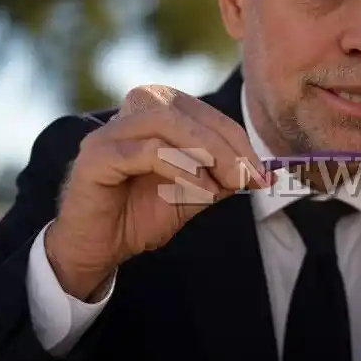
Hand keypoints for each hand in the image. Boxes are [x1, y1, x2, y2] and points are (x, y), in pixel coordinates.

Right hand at [46, 85, 274, 298]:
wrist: (97, 249)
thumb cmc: (141, 216)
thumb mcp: (193, 194)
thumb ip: (221, 177)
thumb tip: (259, 171)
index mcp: (155, 114)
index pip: (204, 114)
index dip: (239, 140)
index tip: (264, 174)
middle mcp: (131, 114)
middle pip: (187, 111)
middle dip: (227, 145)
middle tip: (249, 178)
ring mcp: (110, 132)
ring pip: (167, 122)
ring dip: (206, 152)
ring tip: (226, 184)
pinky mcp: (96, 156)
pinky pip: (146, 151)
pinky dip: (180, 168)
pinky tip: (199, 191)